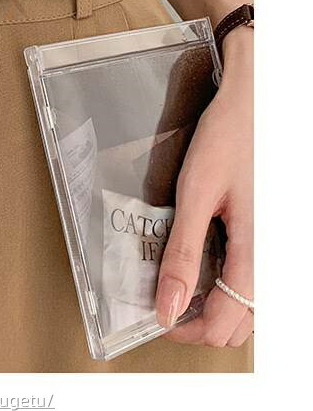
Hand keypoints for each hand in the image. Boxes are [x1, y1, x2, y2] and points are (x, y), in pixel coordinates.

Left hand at [155, 27, 252, 346]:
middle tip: (165, 300)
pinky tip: (206, 261)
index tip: (155, 314)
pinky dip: (231, 284)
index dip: (184, 329)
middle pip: (239, 324)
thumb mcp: (195, 195)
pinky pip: (256, 281)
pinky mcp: (274, 237)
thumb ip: (182, 254)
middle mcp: (275, 261)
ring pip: (251, 307)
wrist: (258, 105)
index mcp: (257, 257)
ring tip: (181, 283)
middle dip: (200, 323)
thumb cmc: (229, 140)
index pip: (222, 326)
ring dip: (218, 306)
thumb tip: (167, 306)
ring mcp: (278, 250)